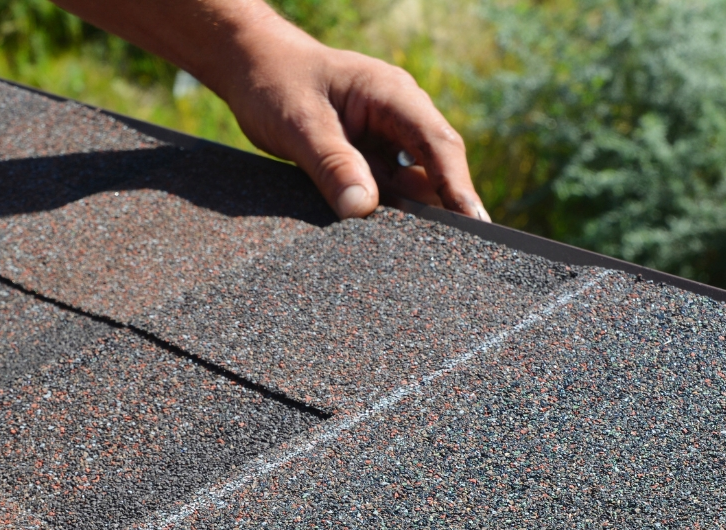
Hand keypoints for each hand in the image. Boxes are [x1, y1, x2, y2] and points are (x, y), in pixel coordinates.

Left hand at [55, 0, 488, 220]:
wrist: (251, 69)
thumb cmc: (275, 84)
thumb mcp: (300, 125)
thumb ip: (331, 164)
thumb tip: (362, 210)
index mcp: (392, 95)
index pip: (438, 144)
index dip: (458, 187)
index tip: (474, 225)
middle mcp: (399, 117)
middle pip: (438, 169)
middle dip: (451, 210)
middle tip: (469, 256)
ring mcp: (387, 141)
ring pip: (416, 186)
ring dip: (421, 219)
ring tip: (435, 262)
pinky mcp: (371, 161)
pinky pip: (391, 193)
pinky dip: (394, 218)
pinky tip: (397, 248)